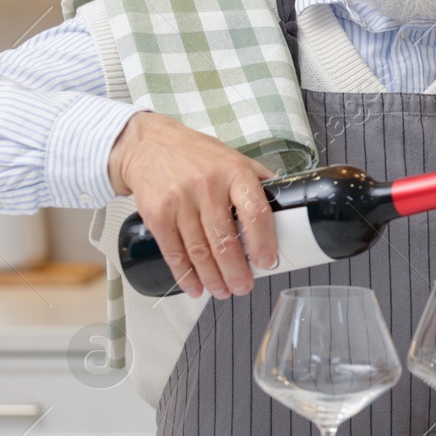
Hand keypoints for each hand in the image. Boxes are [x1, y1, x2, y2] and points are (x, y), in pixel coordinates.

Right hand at [107, 111, 276, 298]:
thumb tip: (287, 204)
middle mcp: (207, 186)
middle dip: (236, 272)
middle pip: (225, 240)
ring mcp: (180, 200)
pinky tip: (195, 286)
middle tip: (243, 287)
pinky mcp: (156, 214)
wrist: (148, 144)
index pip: (255, 212)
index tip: (266, 262)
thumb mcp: (233, 158)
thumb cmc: (196, 154)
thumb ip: (258, 181)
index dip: (263, 243)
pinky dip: (185, 274)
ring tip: (223, 291)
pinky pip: (174, 251)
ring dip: (213, 278)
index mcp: (235, 172)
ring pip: (200, 251)